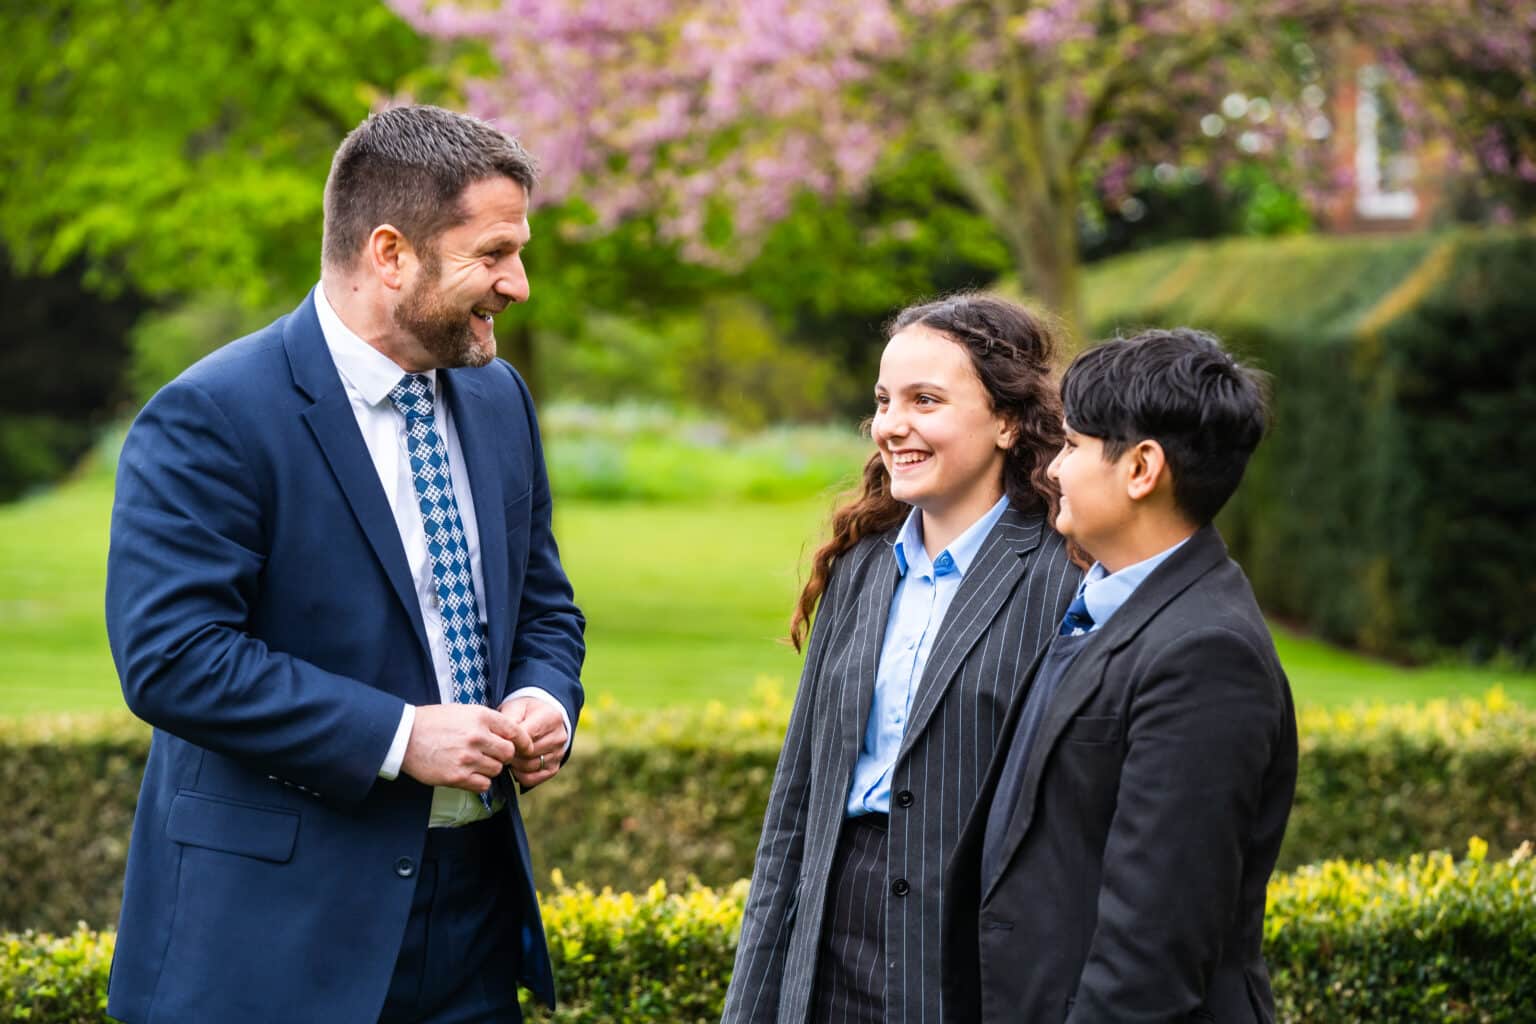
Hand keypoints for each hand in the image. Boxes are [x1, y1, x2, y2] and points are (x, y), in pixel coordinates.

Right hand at [401, 704, 530, 793]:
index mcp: (480, 716)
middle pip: (508, 753)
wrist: (404, 736)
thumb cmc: (433, 722)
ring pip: (496, 770)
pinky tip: (468, 774)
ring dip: (489, 769)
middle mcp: (477, 736)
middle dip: (502, 756)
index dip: (523, 742)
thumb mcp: (462, 711)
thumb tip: (510, 735)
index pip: (515, 731)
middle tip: (490, 755)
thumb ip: (487, 721)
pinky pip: (483, 785)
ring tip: (474, 763)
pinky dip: (479, 782)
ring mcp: (467, 757)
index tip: (524, 748)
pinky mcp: (457, 776)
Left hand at [499, 696, 568, 788]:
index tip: (500, 739)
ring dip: (514, 764)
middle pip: (528, 753)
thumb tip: (501, 740)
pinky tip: (515, 765)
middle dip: (511, 752)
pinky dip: (519, 775)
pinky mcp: (554, 768)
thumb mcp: (516, 707)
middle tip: (502, 748)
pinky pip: (532, 779)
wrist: (542, 718)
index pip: (526, 736)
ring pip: (529, 767)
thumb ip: (509, 720)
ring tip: (509, 755)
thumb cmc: (525, 712)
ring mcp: (559, 754)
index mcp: (552, 718)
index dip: (510, 740)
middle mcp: (559, 737)